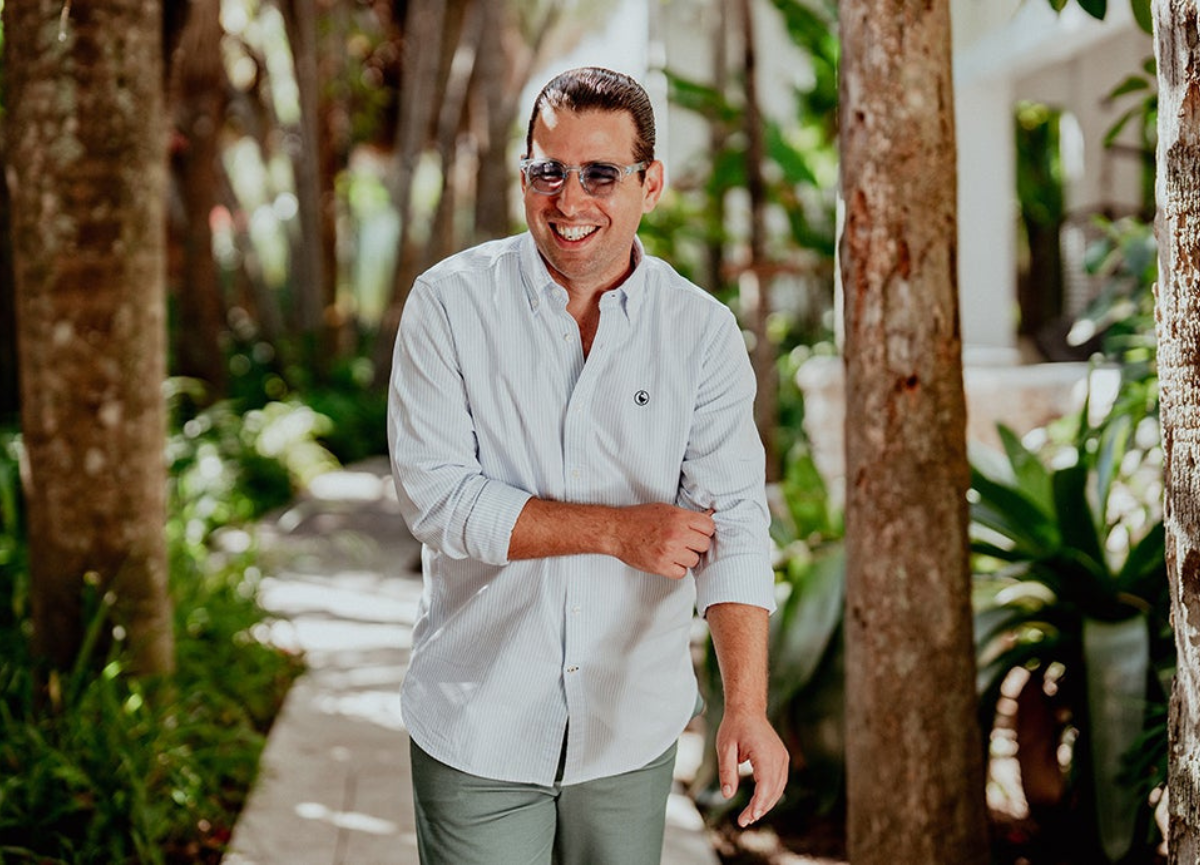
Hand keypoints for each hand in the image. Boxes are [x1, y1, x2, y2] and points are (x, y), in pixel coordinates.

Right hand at [611, 503, 714, 578]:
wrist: (617, 531)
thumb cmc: (639, 519)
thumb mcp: (665, 509)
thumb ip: (687, 516)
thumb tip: (709, 516)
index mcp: (678, 517)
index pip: (709, 527)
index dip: (704, 530)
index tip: (698, 532)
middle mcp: (676, 534)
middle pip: (704, 544)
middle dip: (696, 544)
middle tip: (685, 543)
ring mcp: (669, 551)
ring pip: (694, 560)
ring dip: (686, 558)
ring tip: (674, 551)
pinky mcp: (661, 566)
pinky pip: (681, 573)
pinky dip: (676, 569)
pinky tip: (668, 560)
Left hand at [716, 709, 788, 826]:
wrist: (747, 709)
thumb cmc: (734, 727)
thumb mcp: (725, 748)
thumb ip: (727, 771)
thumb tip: (728, 795)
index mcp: (764, 752)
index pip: (765, 784)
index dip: (758, 804)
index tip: (748, 817)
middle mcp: (777, 756)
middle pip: (773, 789)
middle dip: (760, 808)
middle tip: (744, 821)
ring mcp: (782, 757)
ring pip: (778, 788)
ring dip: (766, 803)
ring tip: (750, 816)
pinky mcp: (782, 758)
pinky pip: (779, 781)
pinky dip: (770, 794)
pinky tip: (759, 803)